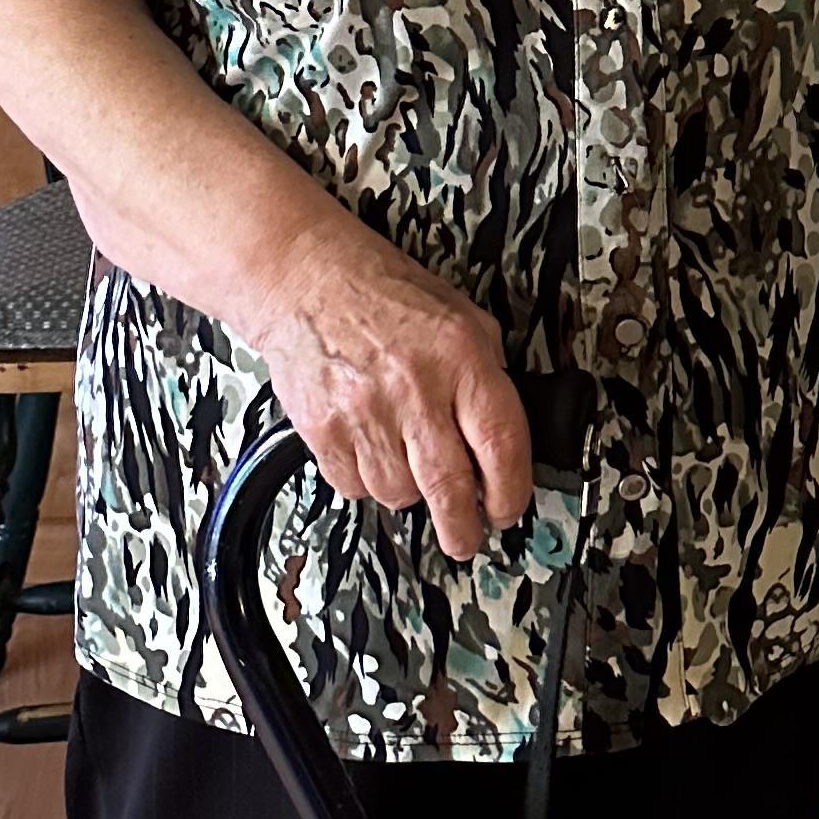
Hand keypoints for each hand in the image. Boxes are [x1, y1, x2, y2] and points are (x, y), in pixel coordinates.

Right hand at [240, 206, 537, 565]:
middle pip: (448, 487)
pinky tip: (372, 453)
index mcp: (460, 356)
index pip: (501, 443)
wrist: (306, 280)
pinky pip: (353, 485)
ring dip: (411, 494)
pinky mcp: (322, 429)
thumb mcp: (460, 315)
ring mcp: (364, 412)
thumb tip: (503, 432)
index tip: (509, 509)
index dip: (511, 491)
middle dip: (463, 528)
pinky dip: (366, 482)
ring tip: (411, 469)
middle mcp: (414, 388)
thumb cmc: (384, 293)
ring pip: (398, 493)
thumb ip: (486, 370)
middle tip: (467, 538)